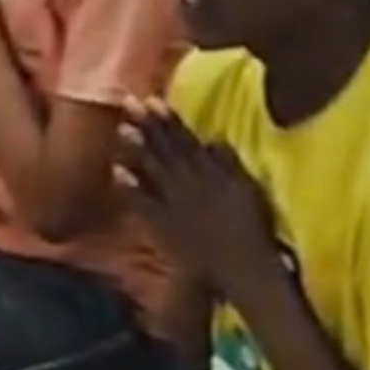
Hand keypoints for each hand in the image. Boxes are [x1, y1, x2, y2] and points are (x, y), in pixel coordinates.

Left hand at [116, 97, 281, 293]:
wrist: (243, 269)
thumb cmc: (253, 229)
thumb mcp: (248, 190)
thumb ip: (230, 163)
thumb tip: (213, 138)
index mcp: (212, 175)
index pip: (186, 141)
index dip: (168, 120)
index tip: (153, 99)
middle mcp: (190, 186)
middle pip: (165, 151)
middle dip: (147, 126)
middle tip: (128, 102)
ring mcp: (174, 206)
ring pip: (152, 172)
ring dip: (136, 149)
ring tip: (120, 127)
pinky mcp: (163, 227)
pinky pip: (144, 204)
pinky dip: (131, 187)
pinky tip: (116, 171)